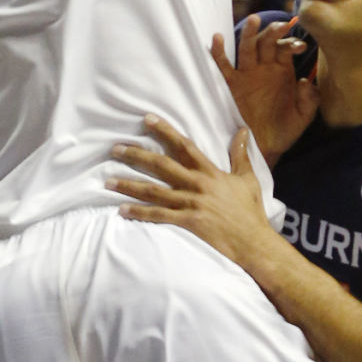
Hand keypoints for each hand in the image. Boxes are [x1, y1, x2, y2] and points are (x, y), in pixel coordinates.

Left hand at [107, 114, 281, 274]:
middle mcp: (196, 184)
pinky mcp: (187, 223)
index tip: (146, 119)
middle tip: (115, 149)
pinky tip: (122, 210)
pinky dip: (139, 213)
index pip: (183, 145)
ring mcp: (190, 204)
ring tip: (108, 181)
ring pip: (153, 191)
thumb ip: (240, 153)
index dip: (164, 130)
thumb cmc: (250, 211)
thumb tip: (242, 130)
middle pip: (161, 165)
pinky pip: (158, 217)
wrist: (253, 242)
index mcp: (209, 172)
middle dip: (136, 155)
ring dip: (129, 185)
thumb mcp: (247, 178)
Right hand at [212, 15, 318, 163]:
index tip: (301, 47)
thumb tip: (306, 81)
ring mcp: (246, 73)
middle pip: (267, 42)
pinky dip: (219, 52)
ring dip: (250, 33)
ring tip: (254, 19)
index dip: (292, 44)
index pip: (286, 48)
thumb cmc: (284, 129)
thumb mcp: (302, 117)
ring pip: (247, 48)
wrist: (264, 148)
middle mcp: (264, 67)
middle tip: (283, 25)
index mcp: (282, 70)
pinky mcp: (231, 84)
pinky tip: (218, 37)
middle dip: (274, 32)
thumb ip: (309, 100)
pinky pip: (223, 66)